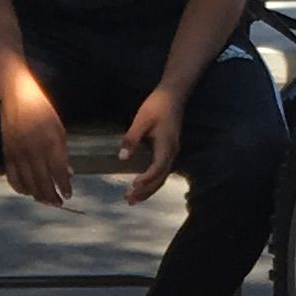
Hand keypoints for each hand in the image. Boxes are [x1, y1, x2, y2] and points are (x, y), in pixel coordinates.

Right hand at [0, 75, 72, 206]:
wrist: (16, 97)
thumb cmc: (42, 110)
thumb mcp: (59, 129)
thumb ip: (63, 152)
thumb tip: (69, 173)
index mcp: (50, 143)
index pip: (59, 172)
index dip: (64, 186)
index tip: (68, 194)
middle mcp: (34, 152)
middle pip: (43, 183)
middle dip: (52, 196)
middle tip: (58, 202)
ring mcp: (19, 155)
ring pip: (28, 184)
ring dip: (38, 195)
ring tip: (45, 200)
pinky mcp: (7, 155)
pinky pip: (13, 178)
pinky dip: (21, 188)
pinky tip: (28, 191)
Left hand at [118, 85, 183, 202]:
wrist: (173, 95)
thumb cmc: (157, 105)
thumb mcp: (141, 120)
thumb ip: (132, 138)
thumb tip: (122, 158)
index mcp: (166, 145)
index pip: (158, 167)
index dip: (147, 179)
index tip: (134, 185)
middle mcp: (172, 152)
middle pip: (160, 178)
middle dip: (145, 191)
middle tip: (128, 200)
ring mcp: (172, 152)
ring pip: (162, 177)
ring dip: (148, 189)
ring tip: (133, 199)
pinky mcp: (169, 151)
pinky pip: (162, 171)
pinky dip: (152, 182)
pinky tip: (142, 186)